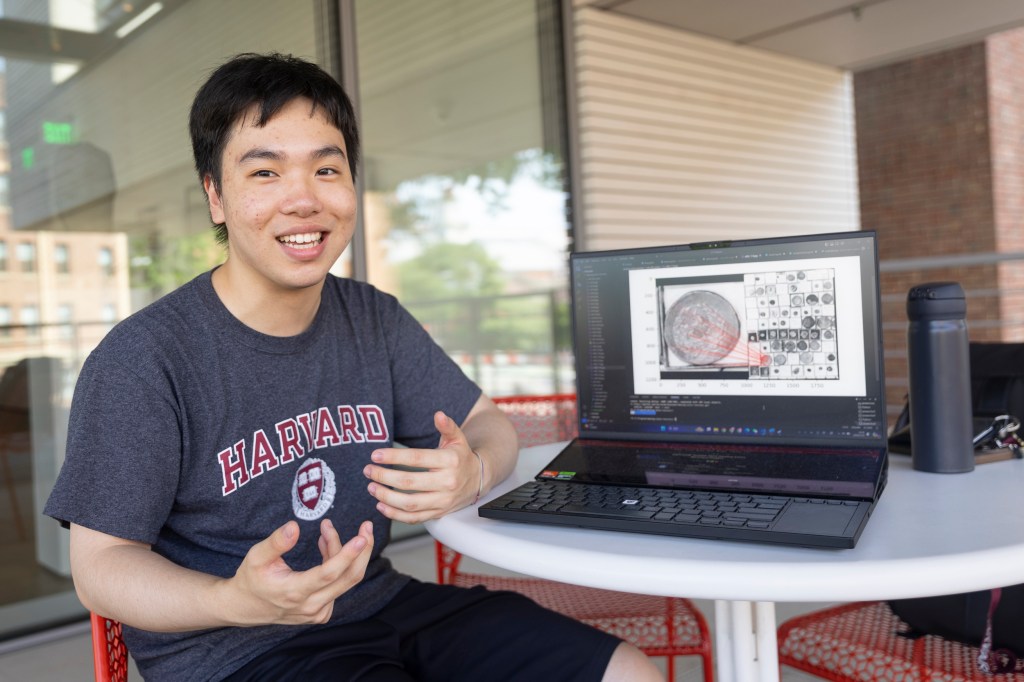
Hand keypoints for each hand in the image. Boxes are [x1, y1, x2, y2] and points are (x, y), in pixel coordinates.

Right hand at [221, 518, 373, 625]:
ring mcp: (318, 612)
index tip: (361, 537)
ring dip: (342, 552)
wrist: (246, 607)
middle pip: (349, 578)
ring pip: (344, 579)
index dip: (347, 554)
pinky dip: (337, 564)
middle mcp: (311, 606)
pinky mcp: (322, 612)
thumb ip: (276, 542)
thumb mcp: (256, 557)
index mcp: (294, 592)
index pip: (329, 574)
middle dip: (362, 550)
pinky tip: (325, 548)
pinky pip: (338, 585)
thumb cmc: (251, 578)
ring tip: (326, 530)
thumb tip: (294, 526)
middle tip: (366, 527)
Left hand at [363, 411, 480, 522]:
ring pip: (410, 503)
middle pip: (409, 482)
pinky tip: (381, 505)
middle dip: (384, 476)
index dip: (394, 457)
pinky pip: (414, 518)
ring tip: (371, 487)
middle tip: (368, 470)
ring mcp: (443, 500)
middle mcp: (447, 483)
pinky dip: (395, 515)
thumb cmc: (461, 457)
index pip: (417, 458)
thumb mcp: (457, 439)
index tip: (375, 455)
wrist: (478, 480)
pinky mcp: (438, 513)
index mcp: (450, 461)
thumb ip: (447, 426)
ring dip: (386, 497)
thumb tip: (438, 414)